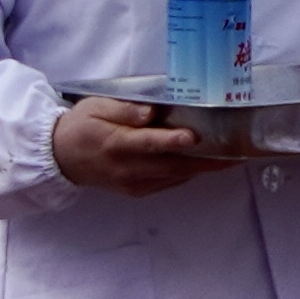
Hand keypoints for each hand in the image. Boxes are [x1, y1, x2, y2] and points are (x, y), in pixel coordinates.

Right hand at [51, 92, 236, 194]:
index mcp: (115, 144)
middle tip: (238, 152)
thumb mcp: (95, 107)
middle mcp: (127, 169)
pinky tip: (207, 162)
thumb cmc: (81, 126)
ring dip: (205, 168)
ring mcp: (133, 183)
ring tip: (233, 157)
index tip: (193, 136)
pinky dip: (190, 172)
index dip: (171, 141)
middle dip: (207, 160)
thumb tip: (151, 112)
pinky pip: (170, 182)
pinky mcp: (138, 191)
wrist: (61, 158)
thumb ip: (124, 109)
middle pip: (172, 165)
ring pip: (176, 176)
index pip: (147, 143)